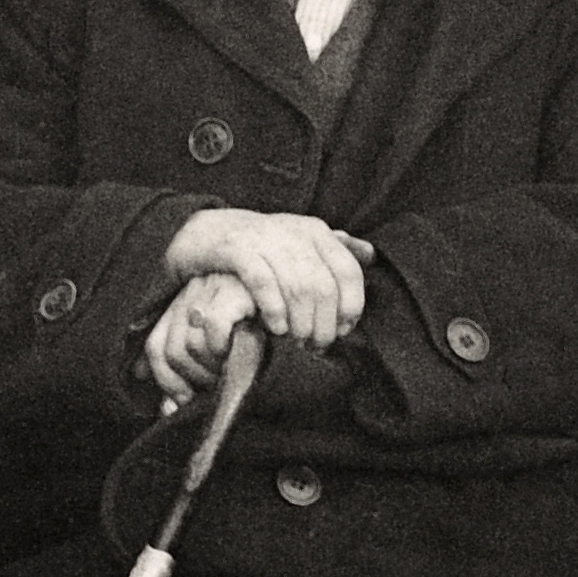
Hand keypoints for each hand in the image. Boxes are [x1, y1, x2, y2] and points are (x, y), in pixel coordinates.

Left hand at [144, 271, 257, 403]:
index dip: (167, 380)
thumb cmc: (259, 338)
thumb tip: (167, 409)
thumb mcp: (219, 358)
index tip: (186, 399)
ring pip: (192, 343)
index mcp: (180, 309)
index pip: (155, 348)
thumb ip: (190, 381)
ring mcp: (211, 291)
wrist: (295, 309)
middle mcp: (190, 296)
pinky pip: (214, 326)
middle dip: (197, 378)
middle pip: (173, 350)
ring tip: (233, 368)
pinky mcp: (234, 291)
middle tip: (220, 382)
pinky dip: (224, 346)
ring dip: (214, 367)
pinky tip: (239, 349)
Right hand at [164, 207, 369, 347]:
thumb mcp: (300, 241)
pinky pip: (263, 283)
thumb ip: (335, 248)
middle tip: (316, 346)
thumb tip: (370, 255)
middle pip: (323, 288)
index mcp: (316, 232)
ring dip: (301, 324)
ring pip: (296, 289)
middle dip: (323, 324)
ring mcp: (266, 239)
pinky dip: (274, 309)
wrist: (207, 231)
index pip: (348, 272)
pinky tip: (276, 328)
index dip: (351, 306)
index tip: (343, 331)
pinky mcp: (237, 249)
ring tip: (297, 342)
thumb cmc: (262, 245)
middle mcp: (295, 232)